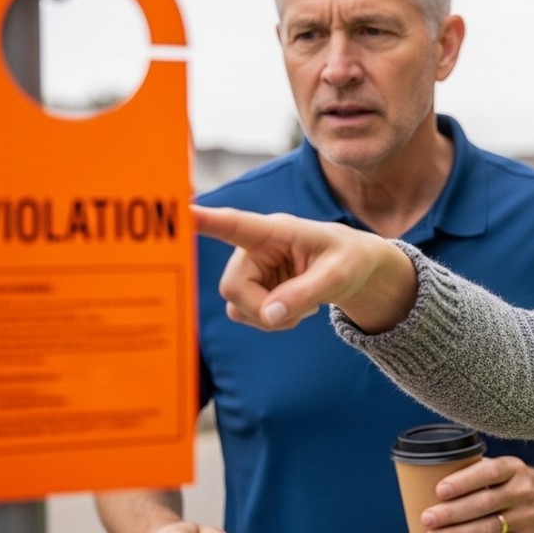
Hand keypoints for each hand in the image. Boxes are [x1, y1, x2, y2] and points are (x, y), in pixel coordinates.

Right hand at [191, 205, 415, 333]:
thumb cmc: (349, 260)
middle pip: (233, 287)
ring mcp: (250, 268)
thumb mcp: (338, 276)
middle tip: (302, 312)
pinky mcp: (251, 286)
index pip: (235, 225)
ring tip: (303, 306)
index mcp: (276, 230)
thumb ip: (305, 293)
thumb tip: (269, 315)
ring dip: (269, 317)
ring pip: (236, 306)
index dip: (205, 221)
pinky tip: (293, 309)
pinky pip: (244, 314)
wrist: (353, 268)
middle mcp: (254, 247)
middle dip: (263, 308)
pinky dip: (269, 320)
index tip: (179, 212)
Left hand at [419, 456, 533, 532]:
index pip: (489, 472)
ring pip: (489, 529)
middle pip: (485, 503)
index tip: (440, 490)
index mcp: (513, 468)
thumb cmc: (515, 483)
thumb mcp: (505, 468)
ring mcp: (526, 518)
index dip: (464, 481)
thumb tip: (430, 477)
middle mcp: (522, 492)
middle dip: (453, 512)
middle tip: (427, 518)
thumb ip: (476, 470)